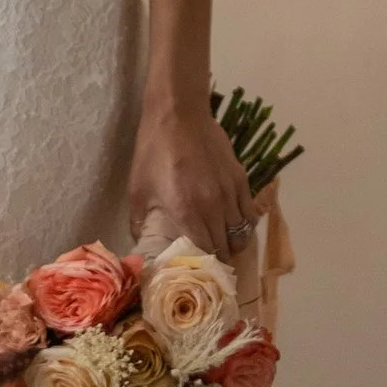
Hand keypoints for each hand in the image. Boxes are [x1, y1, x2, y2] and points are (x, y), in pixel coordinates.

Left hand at [128, 97, 249, 264]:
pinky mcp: (241, 180)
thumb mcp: (138, 190)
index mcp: (186, 210)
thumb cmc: (153, 152)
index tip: (197, 272)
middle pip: (225, 246)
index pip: (204, 251)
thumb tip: (141, 248)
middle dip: (218, 259)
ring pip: (241, 233)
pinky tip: (234, 227)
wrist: (178, 115)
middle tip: (208, 263)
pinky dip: (244, 225)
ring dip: (232, 244)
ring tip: (222, 247)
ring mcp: (230, 192)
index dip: (203, 266)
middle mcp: (213, 205)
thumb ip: (140, 223)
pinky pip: (249, 213)